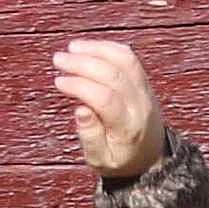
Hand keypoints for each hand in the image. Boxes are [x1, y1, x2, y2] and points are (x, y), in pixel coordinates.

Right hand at [53, 40, 165, 178]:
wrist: (150, 157)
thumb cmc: (120, 160)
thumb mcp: (100, 160)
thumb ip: (90, 137)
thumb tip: (80, 110)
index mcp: (127, 127)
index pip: (104, 98)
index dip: (79, 86)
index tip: (58, 81)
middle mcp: (139, 105)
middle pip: (114, 74)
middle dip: (83, 63)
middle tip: (58, 59)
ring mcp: (145, 90)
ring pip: (124, 60)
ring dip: (97, 49)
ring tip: (72, 48)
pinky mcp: (143, 81)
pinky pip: (129, 58)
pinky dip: (108, 48)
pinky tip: (89, 47)